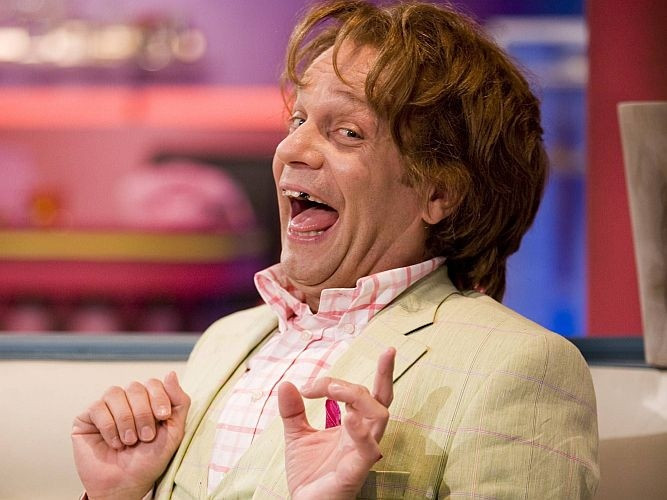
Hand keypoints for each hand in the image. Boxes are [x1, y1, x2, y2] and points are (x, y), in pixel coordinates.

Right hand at [71, 371, 189, 499]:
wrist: (126, 485)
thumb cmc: (149, 461)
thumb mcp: (173, 431)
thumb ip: (178, 401)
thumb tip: (171, 373)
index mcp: (147, 401)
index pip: (153, 382)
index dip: (159, 397)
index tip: (163, 417)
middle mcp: (127, 401)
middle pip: (135, 387)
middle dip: (143, 414)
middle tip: (145, 437)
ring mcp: (106, 408)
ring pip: (115, 393)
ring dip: (126, 420)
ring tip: (129, 441)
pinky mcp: (86, 418)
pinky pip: (97, 407)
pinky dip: (109, 427)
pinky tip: (114, 442)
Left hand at [278, 347, 395, 499]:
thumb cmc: (308, 474)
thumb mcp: (296, 435)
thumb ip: (292, 410)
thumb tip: (286, 383)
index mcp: (353, 424)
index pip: (368, 392)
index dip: (338, 381)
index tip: (306, 388)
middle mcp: (363, 434)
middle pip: (381, 399)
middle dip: (382, 373)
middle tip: (335, 378)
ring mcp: (362, 451)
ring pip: (379, 416)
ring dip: (358, 396)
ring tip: (333, 389)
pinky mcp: (356, 470)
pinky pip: (369, 449)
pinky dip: (361, 430)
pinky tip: (348, 417)